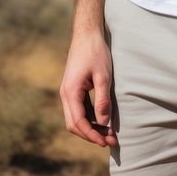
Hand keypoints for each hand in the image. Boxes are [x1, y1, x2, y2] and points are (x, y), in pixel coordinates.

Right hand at [59, 31, 117, 146]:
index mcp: (70, 91)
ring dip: (91, 128)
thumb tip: (104, 123)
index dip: (91, 135)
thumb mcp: (103, 76)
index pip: (78, 122)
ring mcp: (68, 91)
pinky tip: (103, 120)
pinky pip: (79, 109)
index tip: (106, 141)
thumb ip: (103, 100)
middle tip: (111, 141)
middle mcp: (65, 94)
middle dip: (91, 135)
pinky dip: (90, 118)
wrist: (87, 33)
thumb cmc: (96, 52)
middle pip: (74, 124)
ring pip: (76, 118)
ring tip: (109, 134)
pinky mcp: (73, 89)